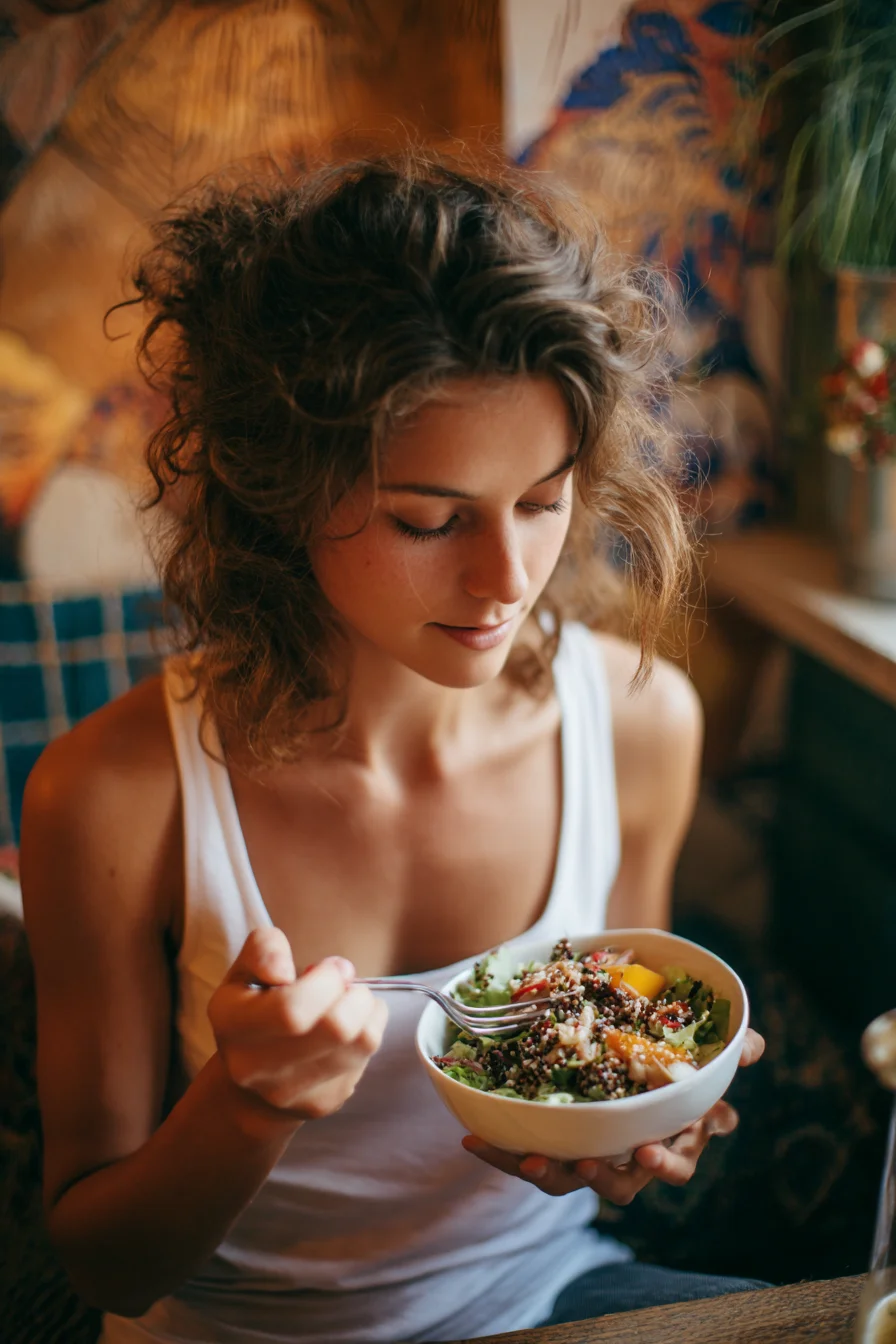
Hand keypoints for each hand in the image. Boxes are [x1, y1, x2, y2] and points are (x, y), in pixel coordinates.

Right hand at [208, 928, 387, 1122]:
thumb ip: (263, 949)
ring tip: (351, 1003)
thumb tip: (282, 972)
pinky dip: (368, 1033)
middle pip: (336, 1028)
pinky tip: (348, 1030)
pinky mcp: (321, 1105)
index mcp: (231, 1024)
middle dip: (356, 994)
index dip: (326, 981)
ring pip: (362, 1043)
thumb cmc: (255, 1008)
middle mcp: (254, 1067)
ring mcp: (289, 1093)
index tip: (331, 968)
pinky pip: (366, 1060)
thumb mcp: (246, 969)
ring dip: (368, 1011)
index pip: (292, 1009)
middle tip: (347, 983)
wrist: (252, 1082)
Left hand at [462, 1027, 764, 1202]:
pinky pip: (527, 1153)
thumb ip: (730, 1047)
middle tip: (583, 1165)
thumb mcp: (703, 1051)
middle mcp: (632, 1156)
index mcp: (672, 1136)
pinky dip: (501, 1149)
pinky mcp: (554, 1145)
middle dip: (600, 1178)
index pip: (677, 1162)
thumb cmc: (675, 1062)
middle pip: (619, 1183)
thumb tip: (754, 1044)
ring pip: (570, 1178)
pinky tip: (472, 1136)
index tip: (648, 1150)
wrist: (633, 1056)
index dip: (664, 1162)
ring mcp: (591, 1154)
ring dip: (548, 1172)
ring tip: (528, 1158)